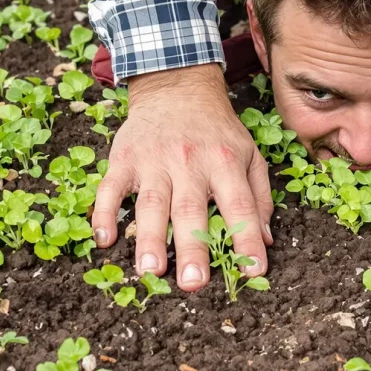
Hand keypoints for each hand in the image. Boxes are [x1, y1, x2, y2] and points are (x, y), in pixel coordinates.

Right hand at [91, 64, 273, 290]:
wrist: (177, 87)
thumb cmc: (217, 131)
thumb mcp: (250, 154)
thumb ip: (260, 197)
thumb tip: (266, 241)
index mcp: (226, 163)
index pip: (241, 206)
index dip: (247, 239)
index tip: (254, 271)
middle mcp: (190, 162)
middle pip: (191, 210)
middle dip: (192, 248)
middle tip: (194, 283)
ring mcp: (155, 161)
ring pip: (151, 203)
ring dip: (149, 239)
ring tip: (150, 272)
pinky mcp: (124, 158)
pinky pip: (111, 188)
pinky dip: (105, 213)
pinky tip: (104, 240)